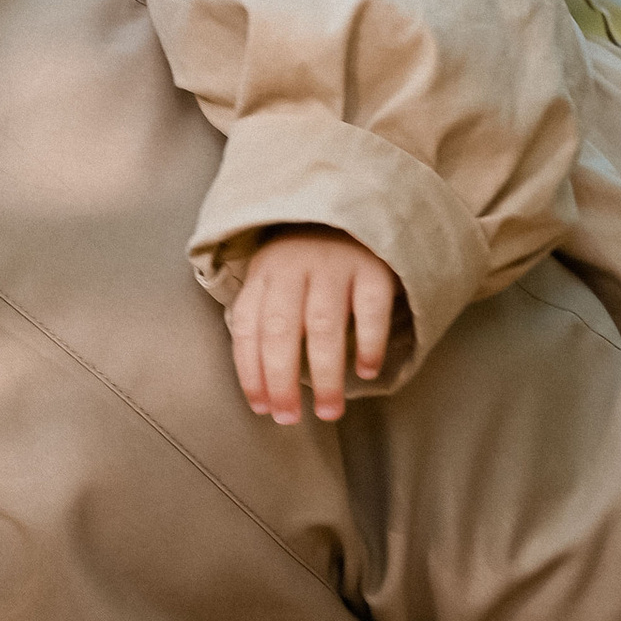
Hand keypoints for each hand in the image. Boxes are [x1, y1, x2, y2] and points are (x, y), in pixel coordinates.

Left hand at [228, 230, 400, 425]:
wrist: (354, 201)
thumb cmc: (309, 256)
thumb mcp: (277, 274)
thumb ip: (267, 315)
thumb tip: (263, 382)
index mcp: (264, 271)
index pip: (248, 326)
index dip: (250, 371)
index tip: (261, 407)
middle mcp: (295, 265)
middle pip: (281, 330)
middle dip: (282, 381)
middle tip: (290, 418)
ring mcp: (335, 263)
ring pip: (324, 327)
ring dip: (325, 375)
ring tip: (329, 410)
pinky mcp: (373, 265)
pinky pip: (370, 310)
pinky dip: (368, 344)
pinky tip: (367, 371)